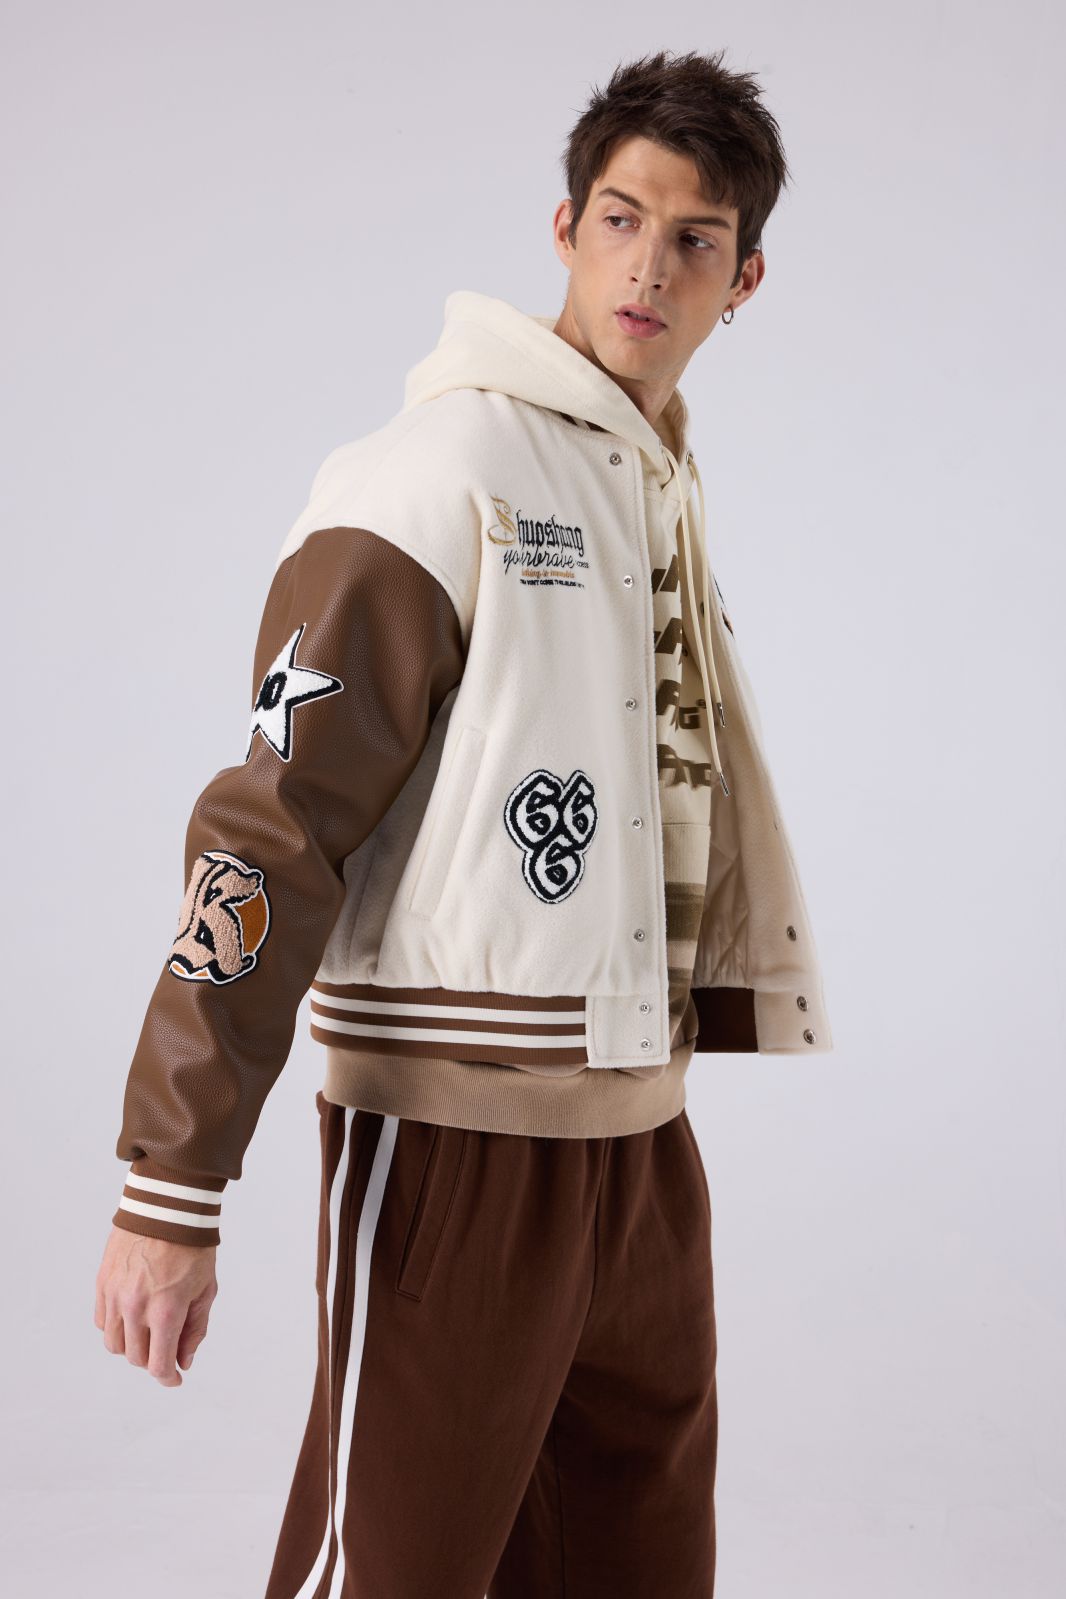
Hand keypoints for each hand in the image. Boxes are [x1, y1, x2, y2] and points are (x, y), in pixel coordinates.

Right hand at [95, 1226, 218, 1386]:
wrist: (168, 1206)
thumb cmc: (193, 1247)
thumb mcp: (206, 1289)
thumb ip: (195, 1329)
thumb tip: (184, 1360)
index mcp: (165, 1311)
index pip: (158, 1364)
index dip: (168, 1377)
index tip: (175, 1378)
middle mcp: (135, 1307)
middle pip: (135, 1357)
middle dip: (152, 1360)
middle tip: (166, 1348)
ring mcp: (115, 1295)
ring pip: (113, 1343)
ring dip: (131, 1346)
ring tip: (147, 1332)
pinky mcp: (102, 1282)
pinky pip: (101, 1320)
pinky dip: (115, 1326)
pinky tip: (131, 1316)